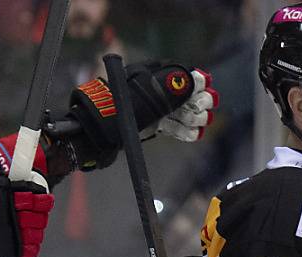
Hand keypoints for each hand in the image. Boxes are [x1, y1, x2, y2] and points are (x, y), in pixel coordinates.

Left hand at [51, 63, 217, 170]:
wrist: (101, 127)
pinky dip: (189, 132)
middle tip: (190, 109)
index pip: (193, 78)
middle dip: (200, 103)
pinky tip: (185, 132)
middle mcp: (168, 94)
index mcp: (163, 78)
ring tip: (184, 121)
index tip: (196, 91)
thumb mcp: (143, 89)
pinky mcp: (162, 127)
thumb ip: (169, 84)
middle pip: (200, 97)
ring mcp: (167, 111)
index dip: (199, 84)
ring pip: (196, 115)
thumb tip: (194, 80)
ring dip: (196, 118)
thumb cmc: (118, 104)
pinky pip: (186, 131)